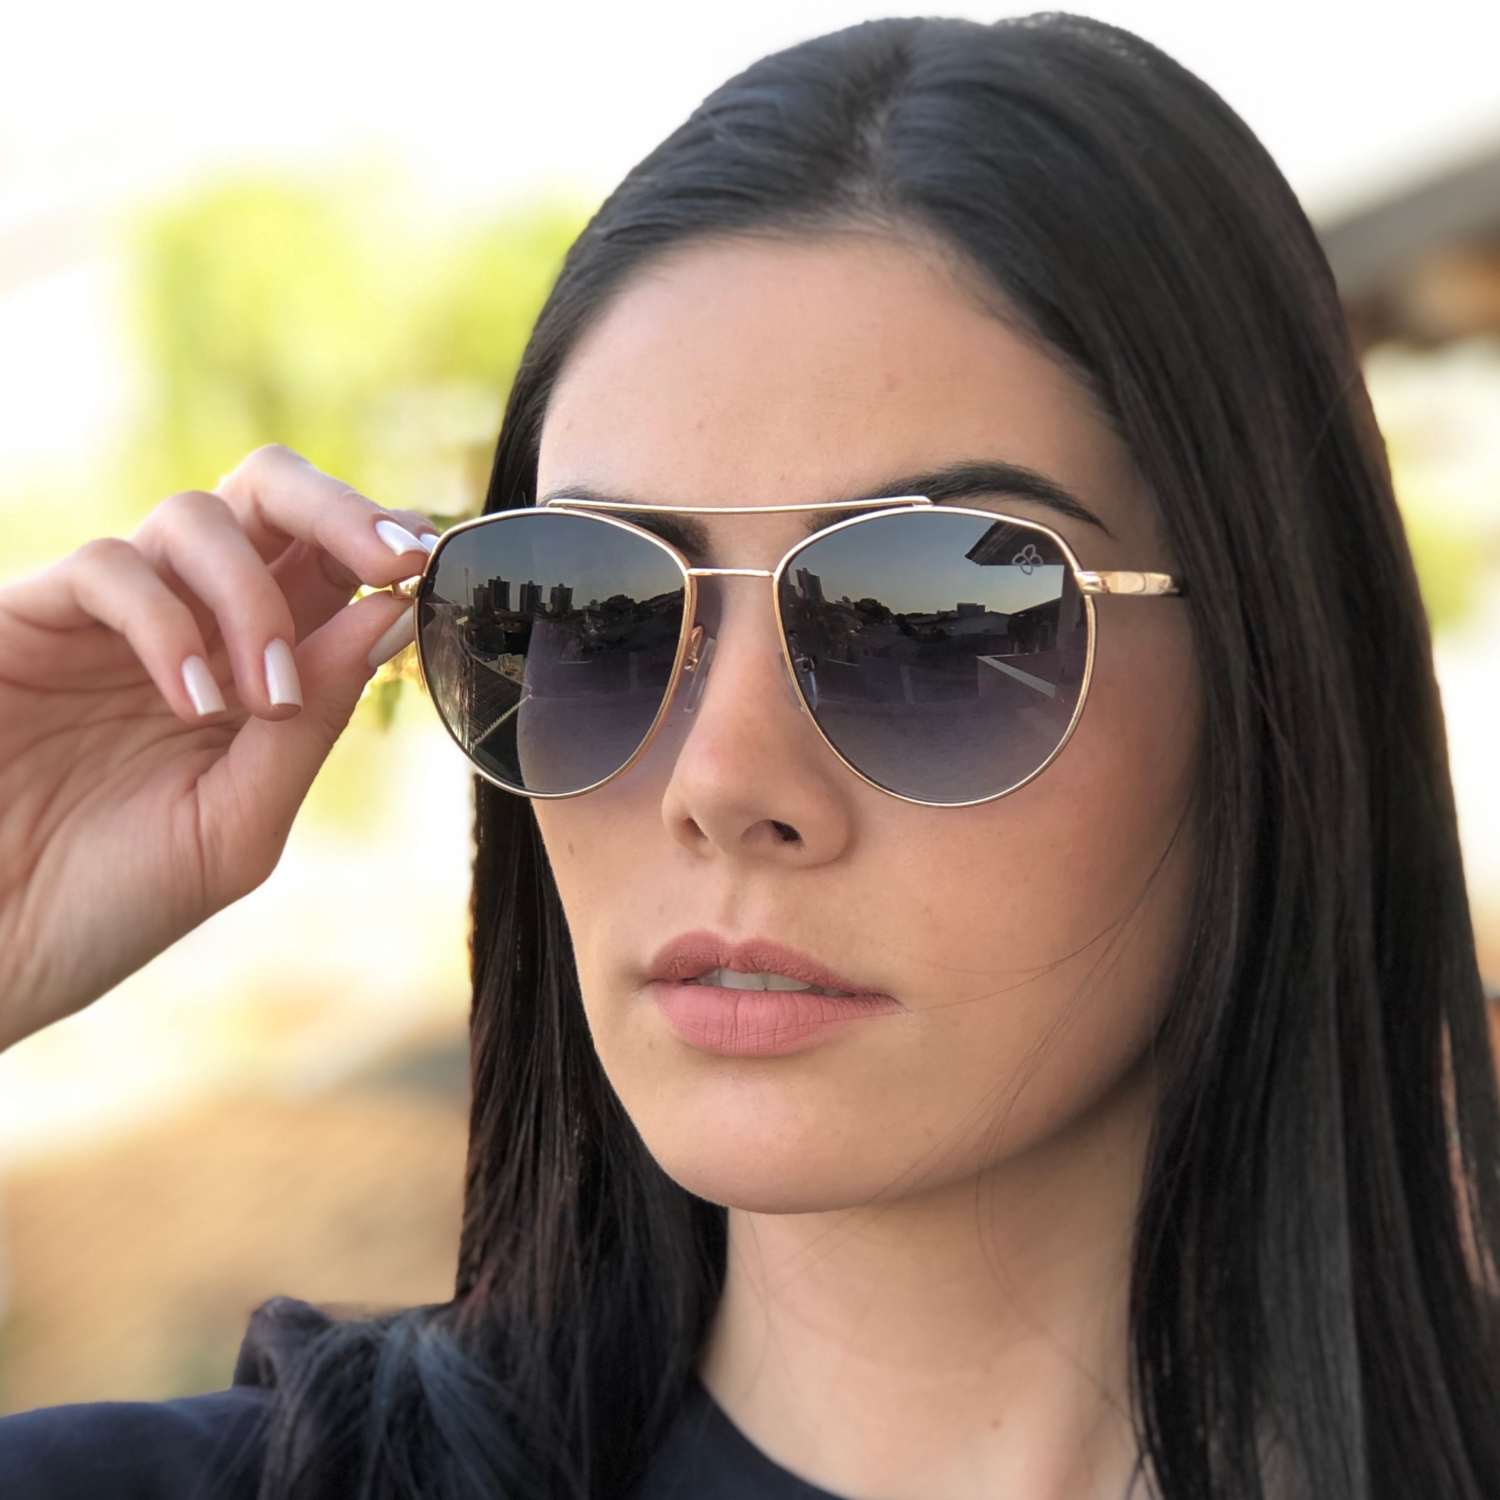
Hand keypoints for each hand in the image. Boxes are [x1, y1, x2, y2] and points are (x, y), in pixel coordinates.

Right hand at [0, 444, 438, 1050]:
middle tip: (395, 558)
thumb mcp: (238, 821)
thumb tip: (392, 614)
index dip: (384, 547)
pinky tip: (195, 703)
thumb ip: (311, 721)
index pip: (330, 565)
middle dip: (341, 509)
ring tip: (261, 699)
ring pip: (196, 516)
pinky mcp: (30, 619)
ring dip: (255, 598)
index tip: (433, 569)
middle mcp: (191, 625)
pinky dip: (171, 623)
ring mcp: (111, 619)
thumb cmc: (108, 901)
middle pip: (268, 497)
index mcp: (256, 667)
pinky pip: (111, 567)